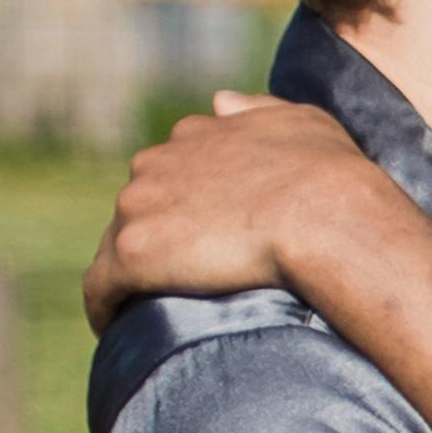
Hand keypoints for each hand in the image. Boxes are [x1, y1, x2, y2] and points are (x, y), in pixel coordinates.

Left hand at [84, 93, 429, 329]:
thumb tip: (219, 101)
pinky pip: (101, 288)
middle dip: (156, 238)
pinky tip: (118, 331)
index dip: (183, 205)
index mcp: (194, 136)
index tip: (201, 235)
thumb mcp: (305, 122)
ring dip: (131, 275)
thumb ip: (259, 109)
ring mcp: (138, 208)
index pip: (169, 173)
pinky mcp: (132, 255)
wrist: (326, 217)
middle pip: (138, 209)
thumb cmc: (330, 176)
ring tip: (153, 310)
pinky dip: (106, 308)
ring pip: (117, 246)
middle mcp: (155, 164)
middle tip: (185, 280)